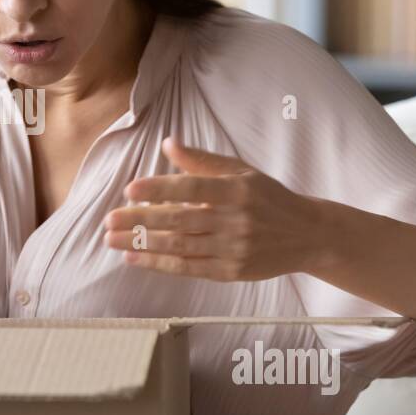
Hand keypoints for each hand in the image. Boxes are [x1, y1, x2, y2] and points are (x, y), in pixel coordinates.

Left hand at [103, 137, 327, 281]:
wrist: (307, 235)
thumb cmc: (268, 198)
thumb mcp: (241, 172)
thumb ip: (202, 160)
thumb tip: (167, 142)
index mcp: (237, 190)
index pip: (192, 188)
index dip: (159, 189)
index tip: (130, 190)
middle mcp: (235, 220)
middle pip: (179, 220)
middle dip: (140, 220)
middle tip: (108, 219)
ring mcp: (233, 249)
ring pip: (179, 246)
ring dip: (142, 243)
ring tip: (112, 238)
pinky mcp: (231, 272)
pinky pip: (188, 268)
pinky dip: (158, 264)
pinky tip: (134, 257)